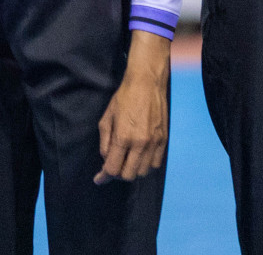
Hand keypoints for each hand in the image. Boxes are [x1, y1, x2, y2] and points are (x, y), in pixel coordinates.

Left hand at [95, 35, 169, 183]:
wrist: (147, 83)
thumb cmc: (124, 97)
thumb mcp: (107, 117)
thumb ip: (105, 142)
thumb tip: (106, 160)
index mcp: (123, 137)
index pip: (113, 169)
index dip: (104, 176)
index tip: (99, 179)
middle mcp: (140, 144)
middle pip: (128, 175)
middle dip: (118, 174)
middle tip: (113, 166)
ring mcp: (154, 143)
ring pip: (143, 172)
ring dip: (132, 170)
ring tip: (126, 160)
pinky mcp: (164, 140)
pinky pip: (155, 164)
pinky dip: (146, 165)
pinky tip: (140, 157)